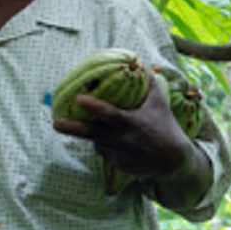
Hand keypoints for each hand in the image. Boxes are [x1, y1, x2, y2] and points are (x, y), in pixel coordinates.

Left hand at [54, 70, 210, 208]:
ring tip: (114, 131)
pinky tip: (122, 143)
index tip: (78, 98)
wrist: (174, 160)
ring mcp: (118, 154)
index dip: (92, 106)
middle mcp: (122, 139)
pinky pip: (106, 152)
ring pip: (98, 142)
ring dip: (98, 135)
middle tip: (56, 123)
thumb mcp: (159, 103)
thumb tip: (141, 64)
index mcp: (130, 122)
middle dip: (71, 128)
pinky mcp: (118, 165)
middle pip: (90, 133)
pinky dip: (108, 146)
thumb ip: (148, 84)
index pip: (108, 113)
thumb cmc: (166, 127)